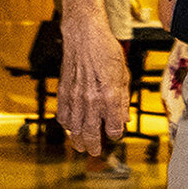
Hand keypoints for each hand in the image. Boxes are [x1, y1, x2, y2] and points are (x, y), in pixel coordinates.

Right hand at [57, 17, 128, 156]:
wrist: (84, 35)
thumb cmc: (106, 51)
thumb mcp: (123, 75)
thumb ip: (123, 100)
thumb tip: (125, 119)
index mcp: (110, 96)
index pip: (113, 128)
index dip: (115, 134)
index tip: (115, 134)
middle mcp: (92, 99)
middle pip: (91, 132)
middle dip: (93, 145)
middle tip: (94, 152)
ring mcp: (76, 96)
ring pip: (74, 127)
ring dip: (77, 139)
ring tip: (80, 146)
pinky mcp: (64, 91)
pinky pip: (62, 114)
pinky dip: (66, 124)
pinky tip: (69, 126)